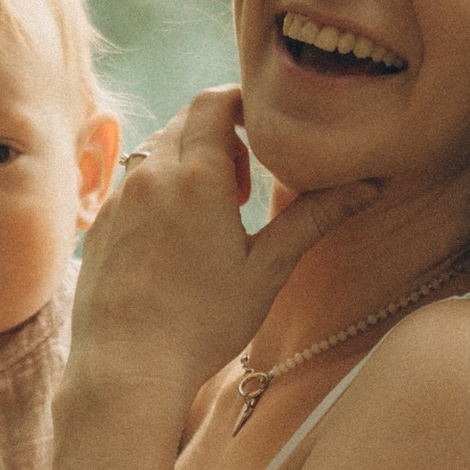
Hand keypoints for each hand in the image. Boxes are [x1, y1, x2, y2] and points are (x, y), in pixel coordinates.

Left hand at [70, 90, 357, 411]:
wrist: (127, 369)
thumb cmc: (203, 324)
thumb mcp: (267, 269)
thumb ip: (314, 217)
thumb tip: (372, 185)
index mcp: (196, 175)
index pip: (215, 100)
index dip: (241, 103)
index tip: (263, 132)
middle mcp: (150, 175)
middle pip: (184, 122)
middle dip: (218, 138)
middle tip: (243, 192)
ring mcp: (118, 199)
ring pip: (155, 153)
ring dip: (186, 165)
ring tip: (210, 220)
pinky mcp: (98, 225)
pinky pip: (130, 187)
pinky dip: (157, 193)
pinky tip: (174, 244)